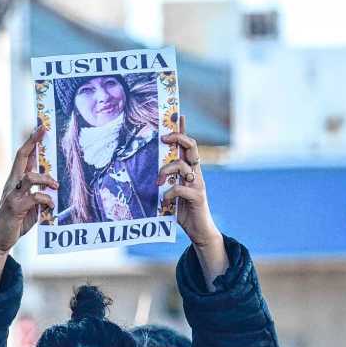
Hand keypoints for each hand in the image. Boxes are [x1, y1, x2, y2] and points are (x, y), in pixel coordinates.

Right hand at [0, 126, 57, 253]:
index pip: (22, 156)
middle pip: (21, 157)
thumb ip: (37, 192)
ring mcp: (12, 195)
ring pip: (30, 176)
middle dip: (32, 142)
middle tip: (43, 129)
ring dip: (46, 179)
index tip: (41, 127)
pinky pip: (34, 197)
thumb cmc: (16, 221)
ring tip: (55, 187)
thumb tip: (51, 185)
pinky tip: (51, 206)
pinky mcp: (15, 207)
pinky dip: (46, 200)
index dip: (31, 141)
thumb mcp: (29, 204)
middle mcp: (11, 184)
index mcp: (14, 181)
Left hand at [159, 116, 225, 288]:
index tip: (178, 114)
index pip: (187, 145)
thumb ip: (163, 183)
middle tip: (164, 138)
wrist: (200, 232)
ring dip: (166, 170)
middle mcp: (196, 173)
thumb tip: (145, 175)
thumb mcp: (170, 193)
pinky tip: (164, 200)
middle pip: (191, 146)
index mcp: (189, 170)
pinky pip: (181, 188)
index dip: (183, 129)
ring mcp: (198, 184)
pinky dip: (170, 193)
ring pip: (183, 165)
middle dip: (178, 137)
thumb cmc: (183, 212)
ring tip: (158, 181)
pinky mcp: (198, 197)